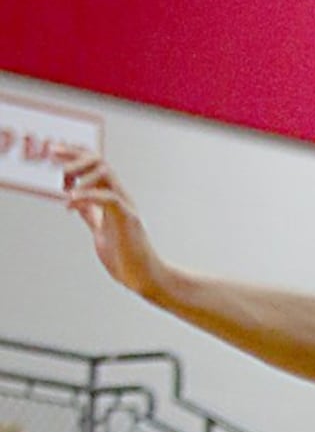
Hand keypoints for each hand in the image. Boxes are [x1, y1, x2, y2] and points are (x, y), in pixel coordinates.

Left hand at [58, 150, 165, 299]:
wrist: (144, 278)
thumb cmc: (126, 258)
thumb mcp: (100, 231)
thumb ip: (91, 214)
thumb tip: (76, 202)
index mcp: (112, 197)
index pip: (93, 164)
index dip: (73, 154)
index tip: (53, 153)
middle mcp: (119, 196)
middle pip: (98, 160)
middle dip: (73, 156)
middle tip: (53, 159)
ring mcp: (125, 206)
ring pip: (105, 172)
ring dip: (80, 174)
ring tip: (64, 187)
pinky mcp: (128, 219)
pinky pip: (108, 198)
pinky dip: (86, 196)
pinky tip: (70, 204)